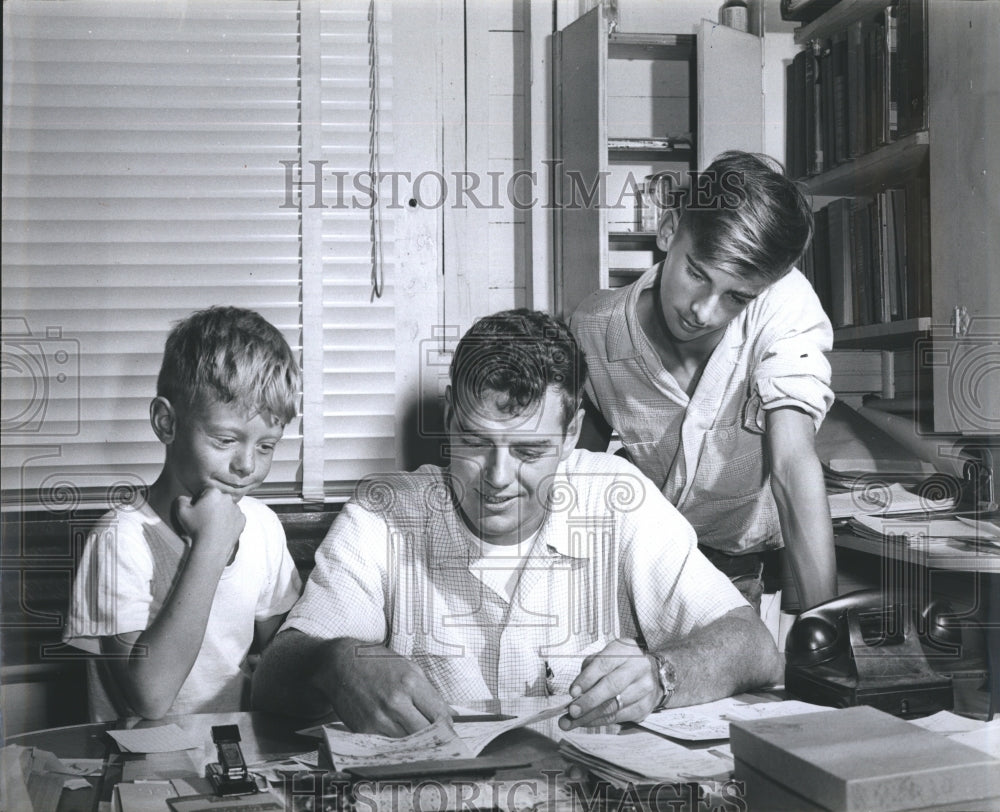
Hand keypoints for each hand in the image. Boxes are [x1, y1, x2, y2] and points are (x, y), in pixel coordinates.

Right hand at [173, 486, 244, 565]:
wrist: (211, 546)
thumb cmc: (196, 528)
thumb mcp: (181, 512)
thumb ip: (181, 500)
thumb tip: (185, 498)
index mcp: (214, 493)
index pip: (206, 493)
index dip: (200, 502)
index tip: (197, 512)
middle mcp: (228, 498)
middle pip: (218, 500)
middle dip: (212, 506)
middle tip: (205, 519)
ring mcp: (237, 509)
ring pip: (228, 508)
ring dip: (222, 514)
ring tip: (213, 526)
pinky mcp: (242, 520)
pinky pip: (235, 518)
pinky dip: (230, 522)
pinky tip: (221, 529)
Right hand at [323, 639, 451, 736]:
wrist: (340, 664)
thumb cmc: (377, 663)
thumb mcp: (409, 668)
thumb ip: (429, 692)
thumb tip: (449, 714)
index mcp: (410, 683)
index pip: (439, 714)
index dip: (448, 726)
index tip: (450, 730)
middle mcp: (396, 702)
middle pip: (426, 732)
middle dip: (435, 737)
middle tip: (439, 739)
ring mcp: (379, 718)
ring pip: (408, 742)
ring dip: (416, 743)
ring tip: (419, 740)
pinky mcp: (364, 729)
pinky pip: (388, 744)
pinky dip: (396, 744)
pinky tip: (399, 738)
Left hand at [558, 638, 660, 729]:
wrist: (648, 673)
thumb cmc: (617, 664)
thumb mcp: (603, 658)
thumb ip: (589, 671)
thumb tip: (576, 694)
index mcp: (625, 650)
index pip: (604, 664)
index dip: (587, 679)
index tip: (573, 692)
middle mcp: (638, 667)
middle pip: (612, 686)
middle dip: (590, 701)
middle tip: (572, 711)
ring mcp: (645, 687)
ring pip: (614, 705)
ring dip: (590, 716)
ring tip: (573, 721)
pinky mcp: (646, 706)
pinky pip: (619, 717)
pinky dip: (600, 721)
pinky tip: (587, 722)